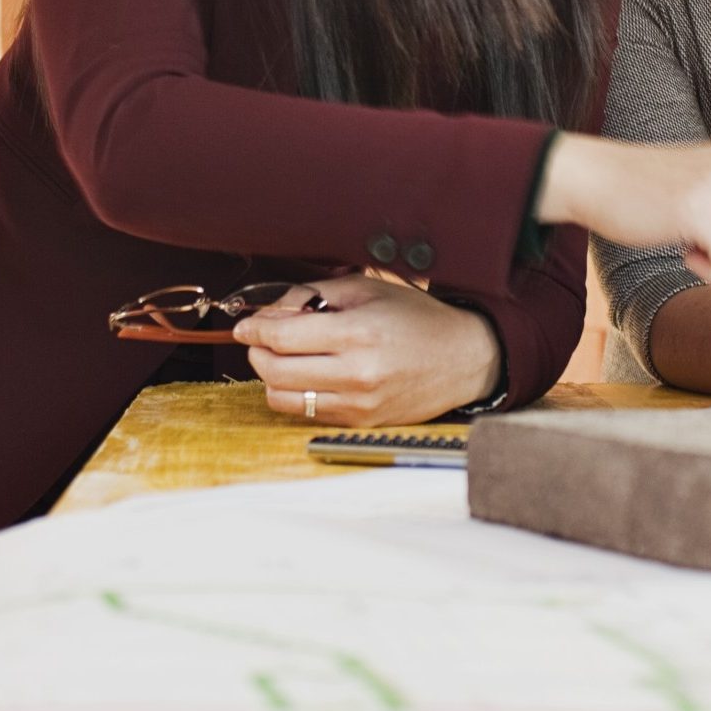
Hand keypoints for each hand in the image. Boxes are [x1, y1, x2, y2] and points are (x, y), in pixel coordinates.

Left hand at [233, 274, 503, 427]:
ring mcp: (358, 404)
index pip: (283, 338)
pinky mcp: (361, 422)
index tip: (246, 325)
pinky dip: (296, 393)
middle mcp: (357, 373)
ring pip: (283, 398)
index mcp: (358, 333)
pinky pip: (307, 413)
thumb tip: (271, 312)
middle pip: (275, 370)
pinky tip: (308, 375)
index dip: (255, 329)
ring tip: (285, 358)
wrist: (464, 358)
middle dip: (258, 352)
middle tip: (262, 339)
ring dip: (272, 376)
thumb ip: (314, 295)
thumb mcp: (367, 289)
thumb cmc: (419, 319)